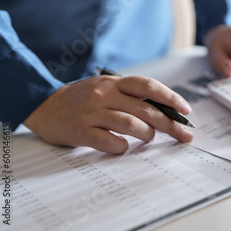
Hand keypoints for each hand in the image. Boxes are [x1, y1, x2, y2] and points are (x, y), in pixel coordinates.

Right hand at [23, 76, 192, 153]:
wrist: (45, 106)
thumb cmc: (84, 99)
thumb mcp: (108, 89)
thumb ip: (132, 97)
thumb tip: (166, 110)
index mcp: (115, 83)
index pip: (149, 86)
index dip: (171, 98)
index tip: (186, 111)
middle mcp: (105, 95)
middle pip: (146, 109)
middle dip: (170, 124)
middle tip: (184, 134)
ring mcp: (93, 113)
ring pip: (131, 124)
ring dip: (148, 134)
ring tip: (150, 138)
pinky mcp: (81, 131)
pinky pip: (109, 141)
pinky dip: (122, 146)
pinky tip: (124, 146)